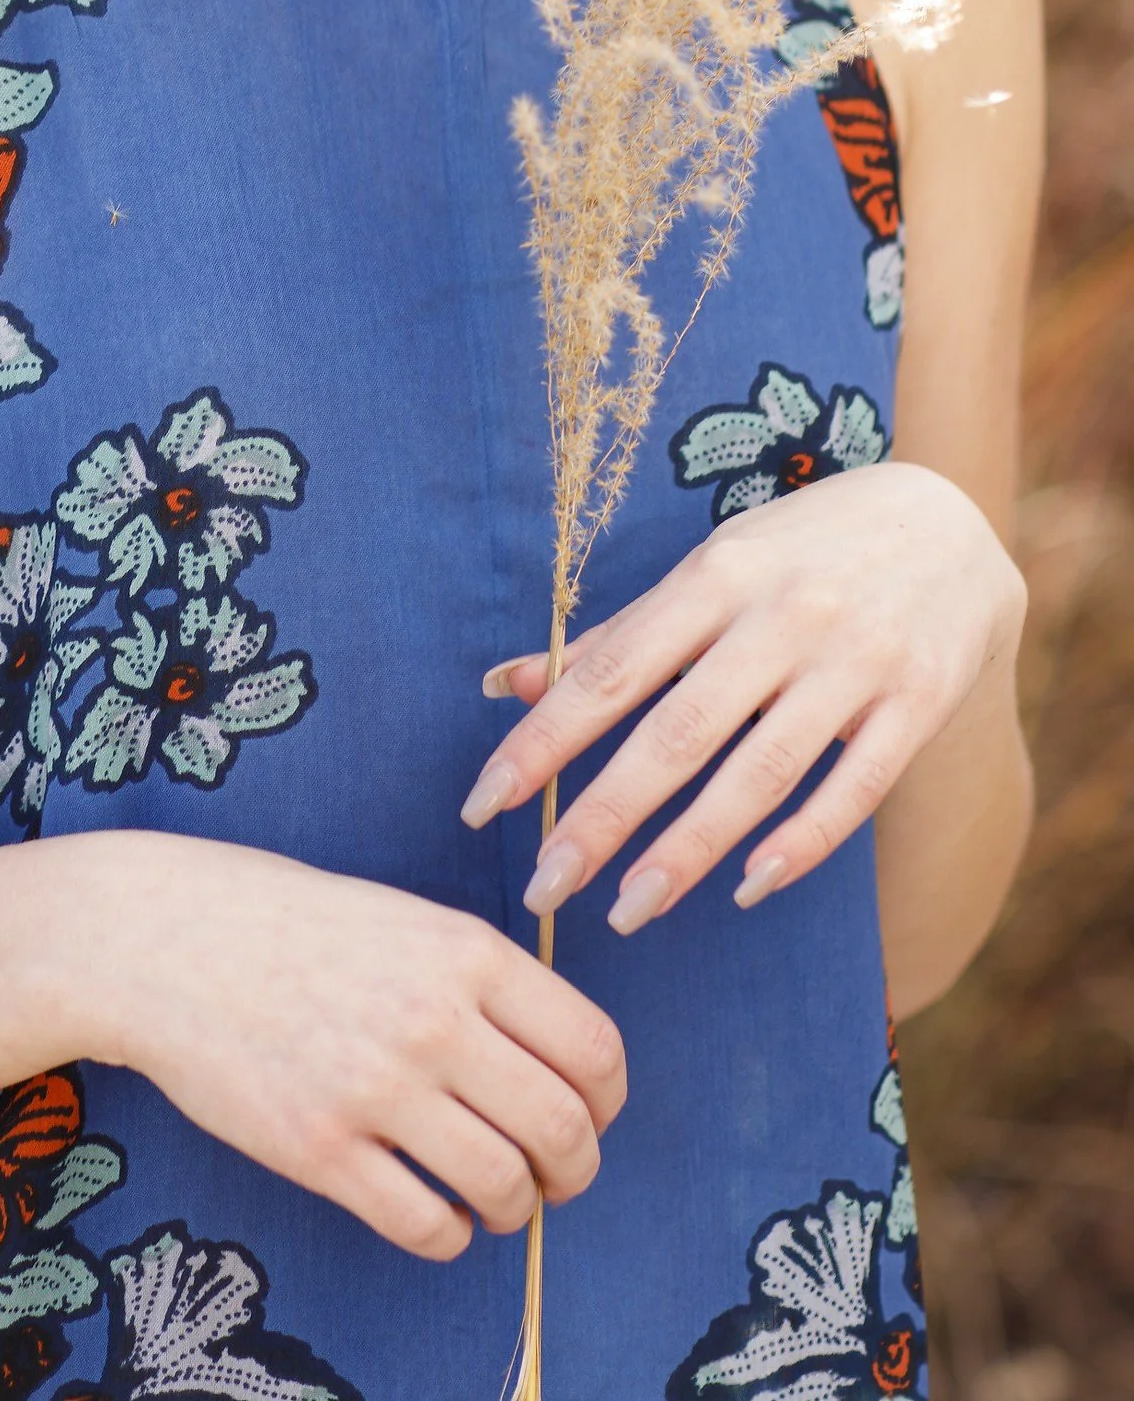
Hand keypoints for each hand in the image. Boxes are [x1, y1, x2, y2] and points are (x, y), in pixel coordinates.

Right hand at [90, 832, 625, 1259]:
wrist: (166, 937)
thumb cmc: (288, 921)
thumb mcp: (405, 916)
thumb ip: (481, 979)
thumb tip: (554, 1059)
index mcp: (465, 952)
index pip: (593, 1048)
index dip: (608, 1099)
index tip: (592, 1114)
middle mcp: (433, 1020)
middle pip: (564, 1129)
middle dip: (577, 1169)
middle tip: (558, 1176)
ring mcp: (375, 1088)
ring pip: (503, 1187)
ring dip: (515, 1207)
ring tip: (495, 1198)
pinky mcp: (319, 1150)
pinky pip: (426, 1226)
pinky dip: (449, 1234)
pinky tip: (434, 1213)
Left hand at [460, 462, 1025, 933]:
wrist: (951, 521)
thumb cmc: (802, 552)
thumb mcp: (712, 568)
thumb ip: (618, 635)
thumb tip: (503, 684)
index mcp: (717, 576)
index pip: (611, 670)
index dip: (543, 739)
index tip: (483, 802)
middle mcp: (783, 617)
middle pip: (676, 734)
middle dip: (601, 818)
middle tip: (543, 889)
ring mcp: (855, 663)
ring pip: (758, 775)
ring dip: (686, 853)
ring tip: (626, 912)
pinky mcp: (919, 704)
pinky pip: (852, 791)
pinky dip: (798, 845)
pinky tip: (744, 888)